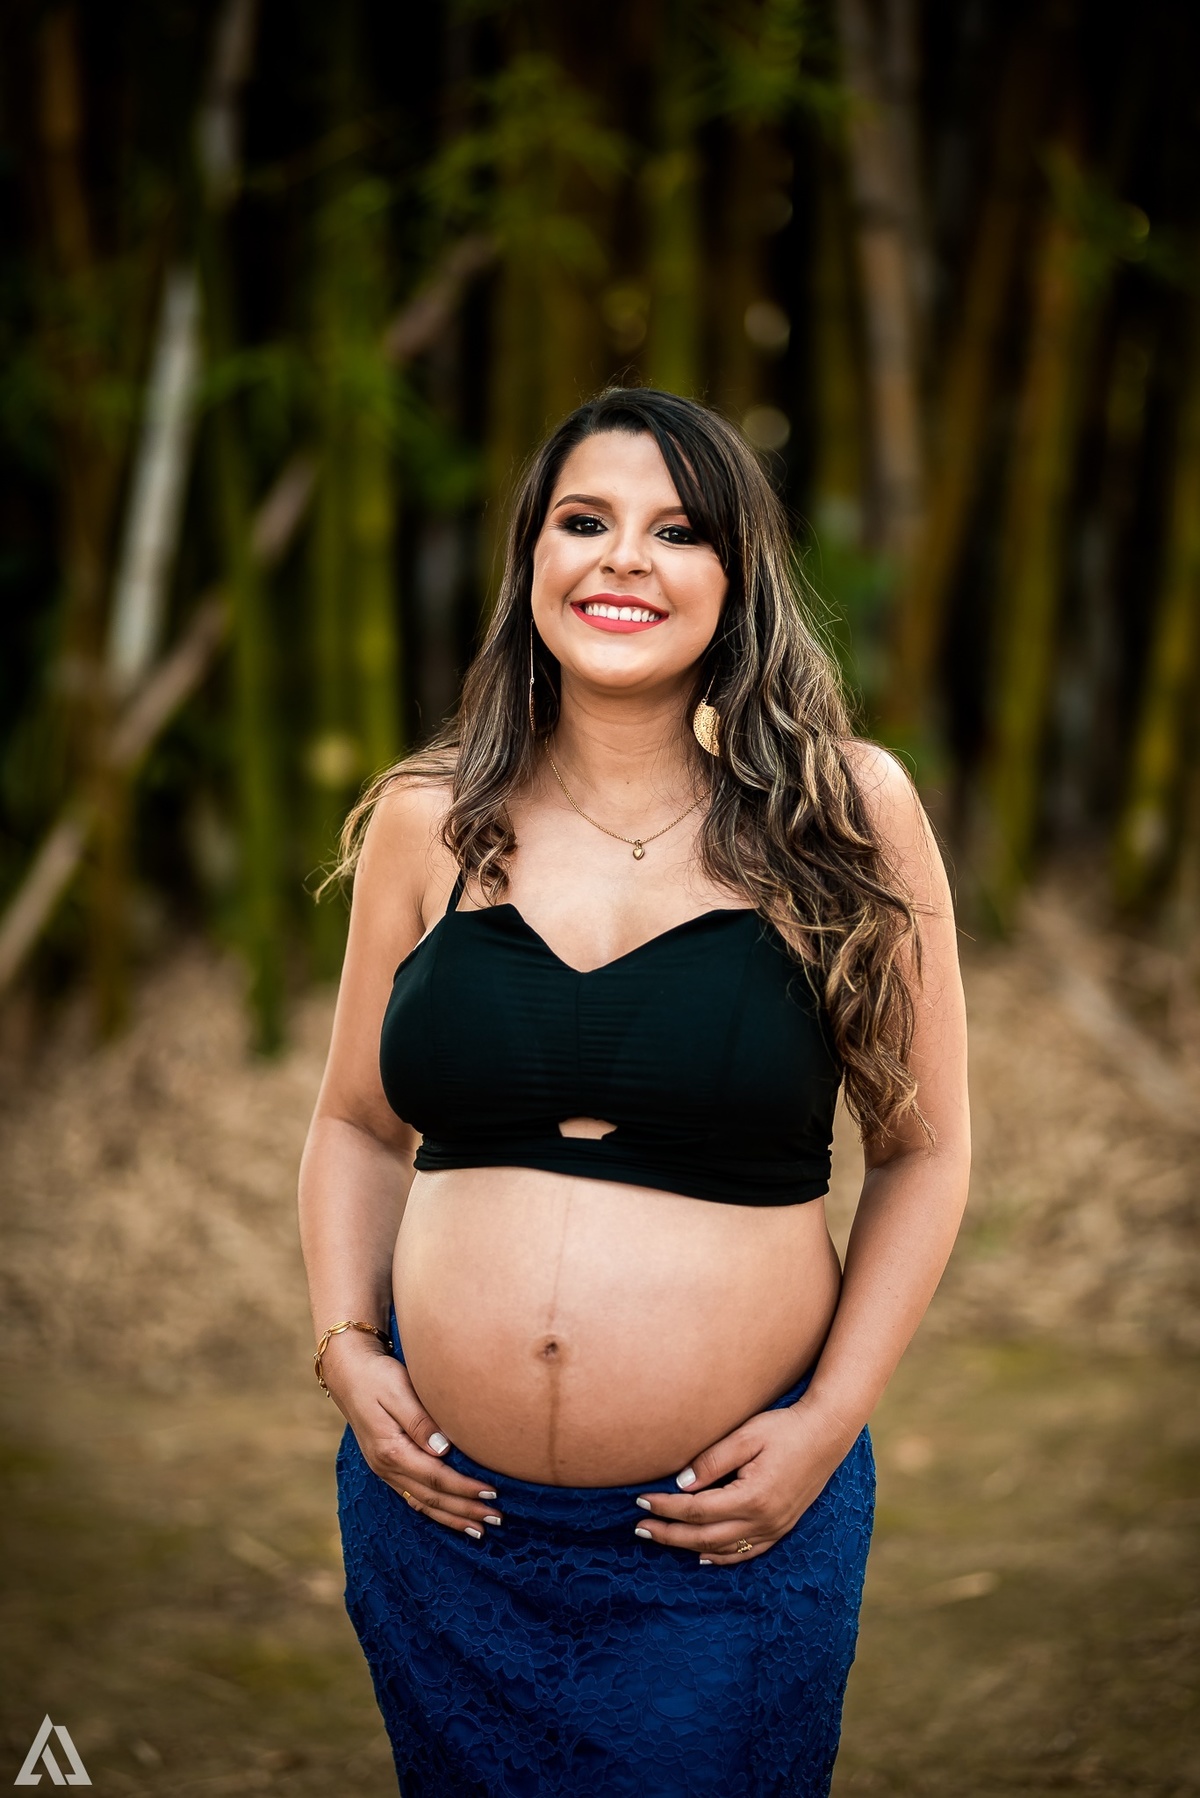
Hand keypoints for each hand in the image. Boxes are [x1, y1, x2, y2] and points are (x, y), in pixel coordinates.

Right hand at [321, 1332, 501, 1540]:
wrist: (348, 1372)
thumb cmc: (377, 1376)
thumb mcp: (398, 1390)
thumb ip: (420, 1421)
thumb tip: (443, 1449)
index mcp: (391, 1450)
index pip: (436, 1477)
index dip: (465, 1488)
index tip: (492, 1493)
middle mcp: (386, 1467)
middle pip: (432, 1498)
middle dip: (465, 1511)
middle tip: (497, 1518)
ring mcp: (385, 1470)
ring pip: (423, 1504)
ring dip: (452, 1518)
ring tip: (480, 1530)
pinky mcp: (387, 1467)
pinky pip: (414, 1498)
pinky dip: (435, 1511)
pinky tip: (451, 1518)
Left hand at [632, 1395, 854, 1565]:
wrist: (827, 1433)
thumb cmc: (784, 1428)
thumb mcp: (746, 1436)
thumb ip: (711, 1462)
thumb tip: (681, 1485)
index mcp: (751, 1498)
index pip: (696, 1510)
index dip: (665, 1507)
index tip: (640, 1500)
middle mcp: (763, 1521)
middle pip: (704, 1537)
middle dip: (668, 1534)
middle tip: (639, 1527)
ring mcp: (775, 1528)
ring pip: (723, 1549)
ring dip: (688, 1546)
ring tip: (661, 1538)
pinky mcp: (782, 1527)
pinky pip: (747, 1552)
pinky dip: (721, 1556)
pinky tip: (703, 1555)